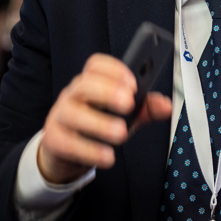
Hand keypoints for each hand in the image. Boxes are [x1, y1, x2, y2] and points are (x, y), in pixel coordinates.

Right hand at [37, 54, 172, 183]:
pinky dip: (89, 150)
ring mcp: (60, 116)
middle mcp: (73, 95)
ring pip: (74, 114)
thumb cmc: (98, 124)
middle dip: (107, 91)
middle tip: (128, 103)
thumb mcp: (125, 114)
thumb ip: (146, 107)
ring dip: (99, 124)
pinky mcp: (54, 140)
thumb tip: (166, 105)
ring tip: (121, 133)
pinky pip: (68, 143)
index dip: (114, 69)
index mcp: (91, 82)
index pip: (96, 65)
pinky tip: (107, 156)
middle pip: (84, 84)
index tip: (133, 82)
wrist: (67, 151)